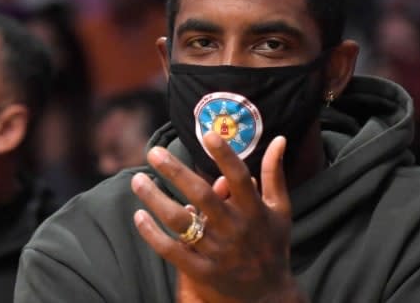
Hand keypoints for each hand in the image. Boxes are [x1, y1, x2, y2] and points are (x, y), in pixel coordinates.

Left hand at [131, 132, 306, 302]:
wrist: (269, 297)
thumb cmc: (274, 246)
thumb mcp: (281, 209)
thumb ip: (275, 174)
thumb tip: (279, 139)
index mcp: (255, 211)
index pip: (239, 177)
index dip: (224, 155)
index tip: (207, 133)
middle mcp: (235, 229)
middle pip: (201, 195)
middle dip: (175, 171)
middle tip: (153, 152)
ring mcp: (217, 252)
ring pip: (181, 222)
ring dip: (156, 199)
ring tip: (137, 180)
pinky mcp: (202, 272)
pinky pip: (172, 251)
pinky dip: (153, 235)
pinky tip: (139, 217)